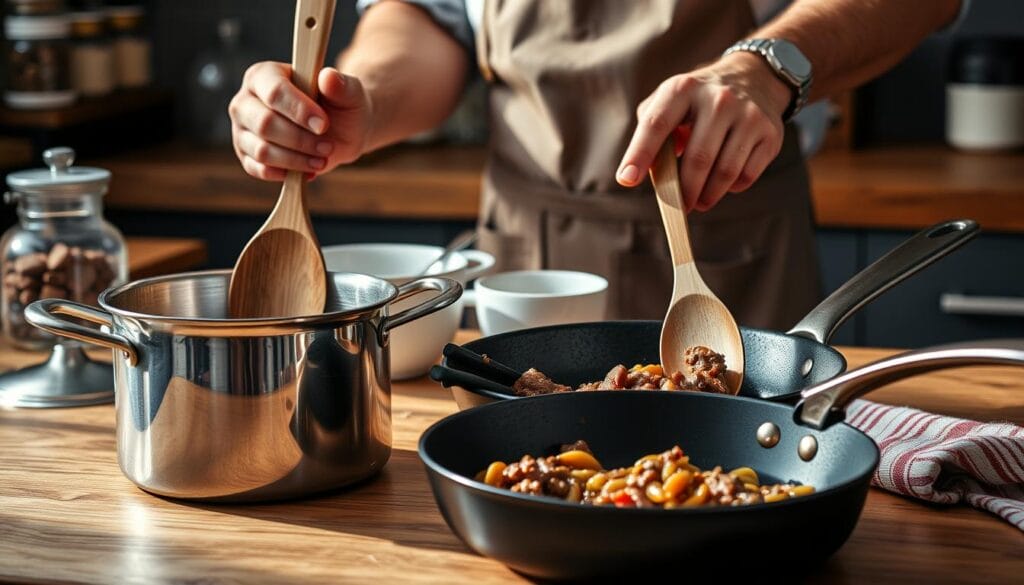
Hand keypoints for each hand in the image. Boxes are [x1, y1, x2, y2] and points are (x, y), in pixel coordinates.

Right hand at [229, 62, 373, 180]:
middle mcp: (246, 101)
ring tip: (321, 159)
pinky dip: (285, 173)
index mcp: (264, 75)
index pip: (274, 92)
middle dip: (300, 140)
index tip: (323, 125)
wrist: (342, 131)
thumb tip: (328, 77)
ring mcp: (242, 129)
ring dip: (296, 160)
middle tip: (327, 146)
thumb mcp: (349, 93)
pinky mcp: (246, 154)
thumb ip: (340, 84)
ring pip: (261, 150)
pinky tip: (307, 170)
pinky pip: (258, 169)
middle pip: (264, 124)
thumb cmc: (341, 106)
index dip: (299, 110)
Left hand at [616, 52, 792, 211]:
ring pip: (725, 173)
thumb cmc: (697, 101)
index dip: (640, 154)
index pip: (657, 125)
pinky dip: (731, 188)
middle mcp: (719, 98)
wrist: (754, 77)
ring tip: (698, 201)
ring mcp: (748, 115)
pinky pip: (746, 175)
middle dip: (683, 192)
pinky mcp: (770, 133)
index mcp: (683, 88)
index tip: (627, 179)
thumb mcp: (669, 101)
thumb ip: (650, 131)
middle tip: (677, 207)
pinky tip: (723, 183)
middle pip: (697, 160)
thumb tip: (647, 172)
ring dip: (707, 196)